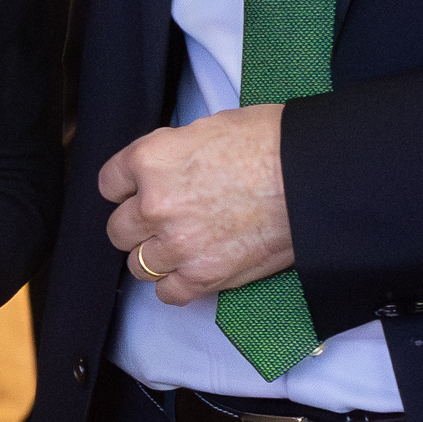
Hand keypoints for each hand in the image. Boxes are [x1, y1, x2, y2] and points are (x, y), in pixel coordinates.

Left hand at [99, 104, 294, 302]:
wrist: (314, 178)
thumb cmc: (273, 143)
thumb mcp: (208, 128)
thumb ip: (174, 153)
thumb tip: (167, 167)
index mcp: (151, 160)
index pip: (109, 183)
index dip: (126, 189)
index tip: (137, 193)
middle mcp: (154, 204)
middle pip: (119, 229)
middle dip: (138, 226)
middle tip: (164, 222)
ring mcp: (177, 243)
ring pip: (138, 264)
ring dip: (156, 257)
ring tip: (182, 247)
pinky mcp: (204, 275)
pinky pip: (168, 293)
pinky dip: (177, 285)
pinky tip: (193, 270)